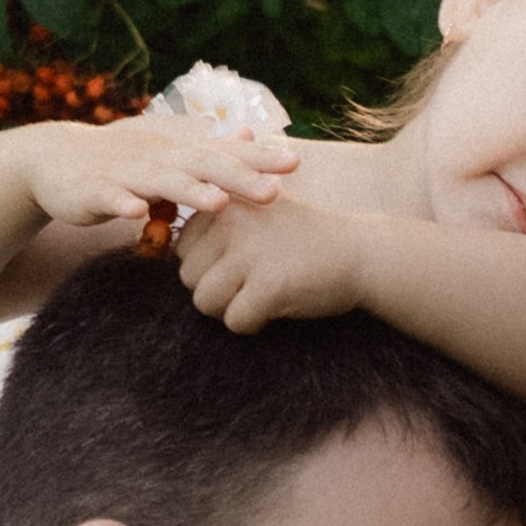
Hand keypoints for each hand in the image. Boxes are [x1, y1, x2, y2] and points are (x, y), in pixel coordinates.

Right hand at [28, 112, 294, 234]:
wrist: (56, 159)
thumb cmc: (121, 160)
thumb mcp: (169, 152)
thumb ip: (211, 148)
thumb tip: (252, 134)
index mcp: (180, 154)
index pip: (226, 154)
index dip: (259, 158)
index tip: (296, 162)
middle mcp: (159, 159)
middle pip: (203, 166)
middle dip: (238, 177)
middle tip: (273, 192)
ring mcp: (127, 173)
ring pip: (162, 182)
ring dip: (189, 191)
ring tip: (218, 203)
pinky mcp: (96, 191)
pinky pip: (111, 198)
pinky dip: (122, 204)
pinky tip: (136, 215)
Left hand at [177, 192, 369, 329]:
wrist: (362, 253)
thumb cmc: (305, 237)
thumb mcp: (260, 208)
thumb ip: (217, 212)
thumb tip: (163, 228)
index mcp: (226, 202)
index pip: (182, 248)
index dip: (210, 264)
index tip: (244, 260)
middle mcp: (232, 222)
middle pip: (188, 278)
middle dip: (216, 290)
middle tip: (254, 282)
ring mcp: (250, 253)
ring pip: (205, 301)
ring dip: (231, 309)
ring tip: (262, 294)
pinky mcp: (268, 286)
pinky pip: (235, 321)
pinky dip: (253, 323)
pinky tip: (277, 306)